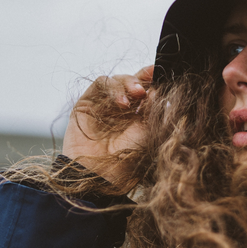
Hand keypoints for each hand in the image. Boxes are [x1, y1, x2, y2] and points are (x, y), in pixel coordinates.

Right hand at [63, 65, 153, 191]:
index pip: (146, 90)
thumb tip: (158, 89)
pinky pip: (100, 84)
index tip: (161, 71)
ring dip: (128, 83)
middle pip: (131, 82)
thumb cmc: (128, 160)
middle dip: (141, 79)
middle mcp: (121, 110)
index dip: (153, 79)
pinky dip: (113, 88)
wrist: (101, 175)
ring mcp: (102, 106)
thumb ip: (153, 109)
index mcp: (138, 116)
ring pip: (116, 80)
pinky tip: (122, 103)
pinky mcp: (86, 104)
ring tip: (136, 94)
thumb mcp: (148, 132)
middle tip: (148, 84)